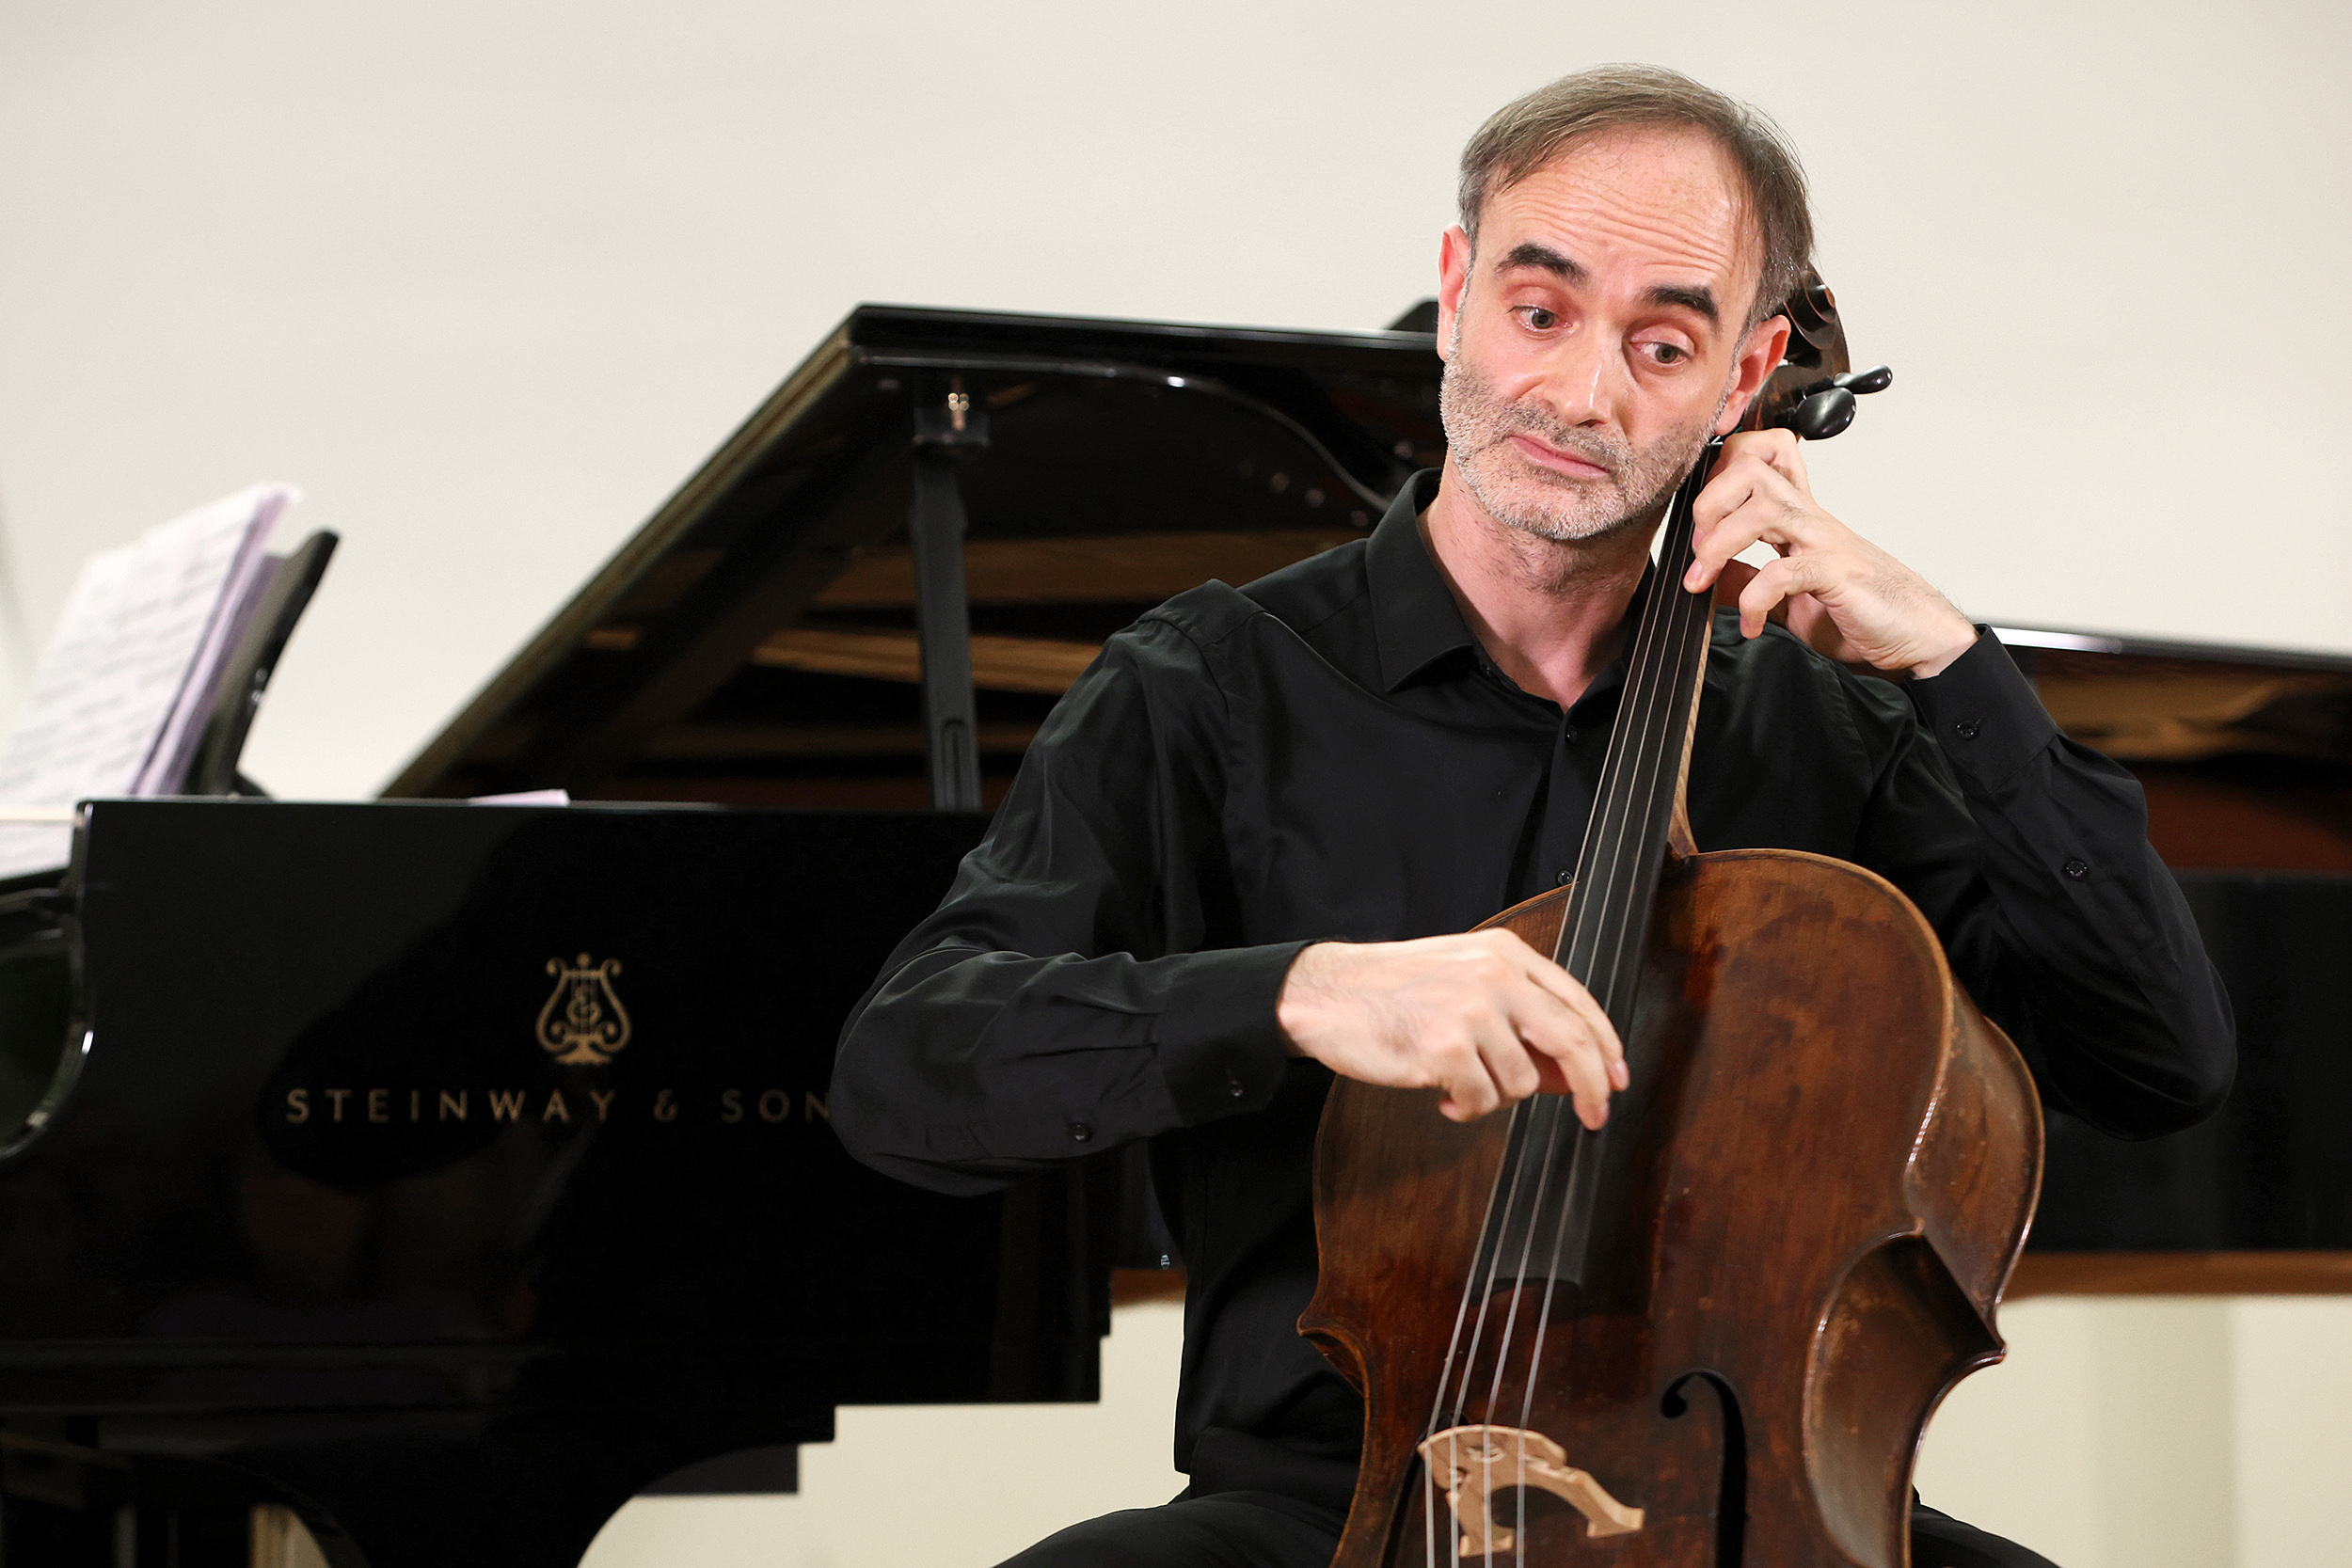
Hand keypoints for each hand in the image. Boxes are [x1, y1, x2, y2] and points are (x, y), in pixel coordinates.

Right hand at [1275, 930, 1625, 1127]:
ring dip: (1498, 1097)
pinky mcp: (1445, 1046)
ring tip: (1462, 1085)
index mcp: (1504, 954)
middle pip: (1572, 1041)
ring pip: (1524, 1082)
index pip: (1577, 1002)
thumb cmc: (1391, 991)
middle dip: (1593, 1086)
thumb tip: (1572, 1072)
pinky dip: (1468, 1108)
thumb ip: (1518, 1019)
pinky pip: (1484, 1100)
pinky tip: (1444, 1095)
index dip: (1606, 1047)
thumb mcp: (1462, 985)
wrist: (1326, 993)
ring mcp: (1470, 1010)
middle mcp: (1494, 976)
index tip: (1616, 1079)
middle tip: (1596, 1115)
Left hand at [1680, 429, 1977, 677]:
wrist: (1919, 637)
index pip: (1757, 461)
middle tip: (1696, 550)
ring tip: (1703, 582)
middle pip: (1751, 469)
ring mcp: (1826, 543)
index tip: (1697, 527)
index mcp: (1799, 519)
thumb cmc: (1864, 612)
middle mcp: (1811, 520)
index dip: (1716, 479)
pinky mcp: (1838, 575)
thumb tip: (1709, 577)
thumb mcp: (1789, 599)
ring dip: (1718, 545)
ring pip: (1763, 509)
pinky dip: (1753, 600)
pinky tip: (1751, 625)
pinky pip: (1783, 572)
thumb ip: (1750, 582)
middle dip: (1708, 503)